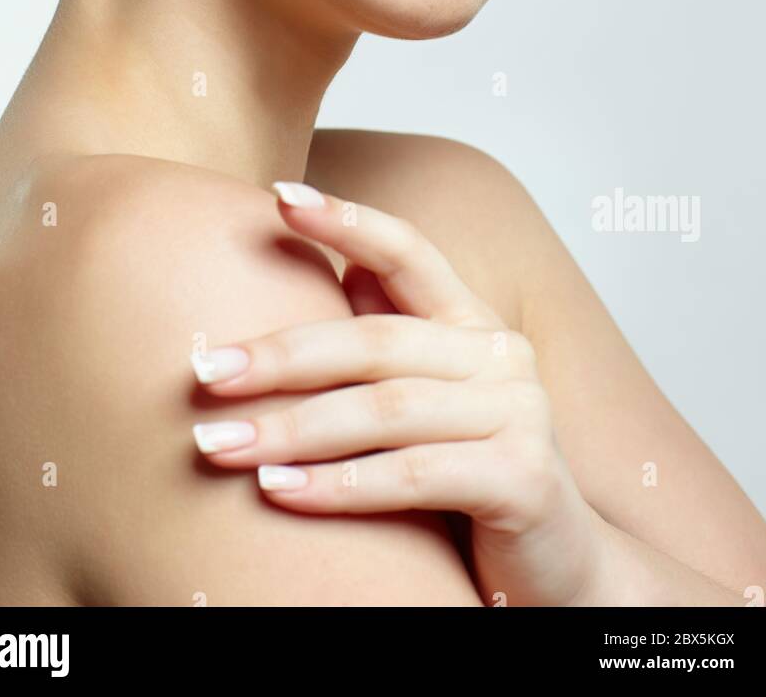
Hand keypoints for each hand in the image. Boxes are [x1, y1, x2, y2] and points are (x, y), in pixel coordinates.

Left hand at [190, 181, 602, 606]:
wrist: (562, 569)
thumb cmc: (473, 476)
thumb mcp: (430, 398)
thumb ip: (391, 337)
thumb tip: (337, 269)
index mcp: (472, 324)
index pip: (409, 251)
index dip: (347, 220)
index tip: (278, 197)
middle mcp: (500, 356)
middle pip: (375, 340)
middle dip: (280, 356)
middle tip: (203, 373)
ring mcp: (519, 414)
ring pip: (385, 410)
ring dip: (292, 428)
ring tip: (220, 444)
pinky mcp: (521, 479)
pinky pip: (412, 476)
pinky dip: (339, 485)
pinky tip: (278, 491)